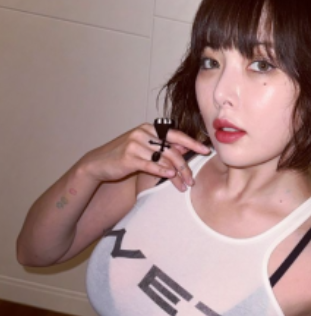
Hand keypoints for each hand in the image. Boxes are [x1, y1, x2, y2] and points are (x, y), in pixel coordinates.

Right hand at [78, 123, 210, 191]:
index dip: (192, 143)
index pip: (176, 135)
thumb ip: (163, 146)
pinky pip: (150, 165)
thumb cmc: (126, 155)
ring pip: (163, 160)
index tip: (206, 151)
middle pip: (172, 150)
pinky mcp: (129, 157)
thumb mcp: (145, 147)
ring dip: (176, 175)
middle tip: (192, 180)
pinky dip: (162, 171)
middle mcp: (143, 133)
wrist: (99, 163)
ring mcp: (135, 144)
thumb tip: (185, 148)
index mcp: (150, 129)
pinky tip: (170, 176)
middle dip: (185, 167)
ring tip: (183, 186)